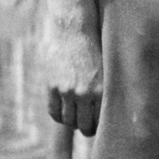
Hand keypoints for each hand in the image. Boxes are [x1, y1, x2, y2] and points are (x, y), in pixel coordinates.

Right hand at [46, 20, 102, 135]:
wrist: (73, 29)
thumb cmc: (94, 49)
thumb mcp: (105, 70)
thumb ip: (104, 91)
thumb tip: (106, 114)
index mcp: (102, 90)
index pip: (100, 122)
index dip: (98, 127)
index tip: (98, 126)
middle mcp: (85, 93)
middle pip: (84, 126)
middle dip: (86, 129)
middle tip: (86, 127)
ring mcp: (67, 91)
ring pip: (68, 121)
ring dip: (71, 122)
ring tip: (75, 118)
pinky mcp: (52, 86)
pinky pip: (54, 112)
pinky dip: (58, 115)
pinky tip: (63, 111)